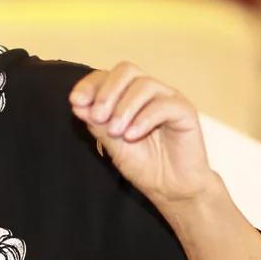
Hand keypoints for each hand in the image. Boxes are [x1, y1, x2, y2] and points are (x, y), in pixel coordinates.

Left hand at [69, 63, 214, 205]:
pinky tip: (132, 135)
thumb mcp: (112, 144)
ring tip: (116, 131)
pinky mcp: (185, 111)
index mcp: (128, 95)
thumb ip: (97, 124)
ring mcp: (168, 99)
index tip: (76, 101)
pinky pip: (163, 104)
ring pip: (144, 85)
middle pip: (126, 70)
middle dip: (107, 92)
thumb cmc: (143, 164)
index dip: (90, 85)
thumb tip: (77, 104)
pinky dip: (143, 119)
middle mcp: (149, 92)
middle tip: (98, 117)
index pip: (107, 76)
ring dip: (124, 107)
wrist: (171, 188)